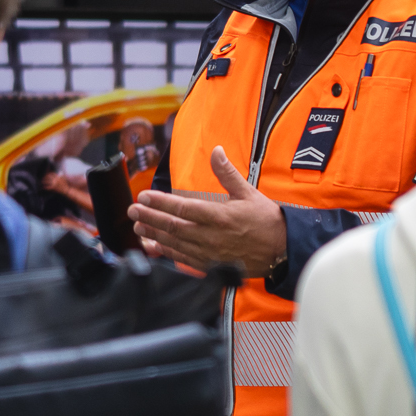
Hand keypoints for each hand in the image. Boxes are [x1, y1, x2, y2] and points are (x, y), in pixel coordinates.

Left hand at [129, 146, 289, 275]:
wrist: (282, 250)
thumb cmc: (266, 221)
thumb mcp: (248, 192)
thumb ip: (227, 173)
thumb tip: (216, 151)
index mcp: (220, 216)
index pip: (183, 208)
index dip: (161, 202)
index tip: (144, 196)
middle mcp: (212, 236)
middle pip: (173, 226)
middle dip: (150, 217)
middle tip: (133, 209)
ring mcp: (209, 252)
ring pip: (175, 243)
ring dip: (154, 234)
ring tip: (138, 225)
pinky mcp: (210, 264)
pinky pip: (183, 258)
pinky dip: (166, 252)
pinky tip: (154, 246)